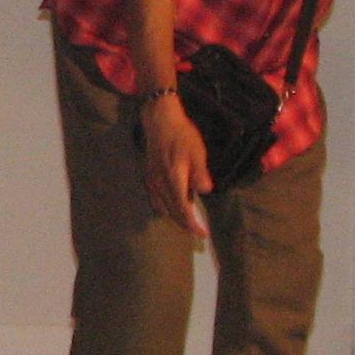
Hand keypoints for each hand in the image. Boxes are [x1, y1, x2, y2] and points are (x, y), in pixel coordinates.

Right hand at [139, 94, 211, 236]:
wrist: (160, 120)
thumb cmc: (181, 134)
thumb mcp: (197, 151)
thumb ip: (199, 172)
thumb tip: (205, 191)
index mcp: (173, 178)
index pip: (182, 208)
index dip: (192, 223)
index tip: (202, 234)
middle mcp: (160, 183)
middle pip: (171, 211)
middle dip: (184, 224)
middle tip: (197, 233)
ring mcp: (152, 180)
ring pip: (162, 206)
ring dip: (174, 217)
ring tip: (186, 223)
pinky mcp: (149, 175)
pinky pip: (155, 198)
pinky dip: (163, 208)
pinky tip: (168, 208)